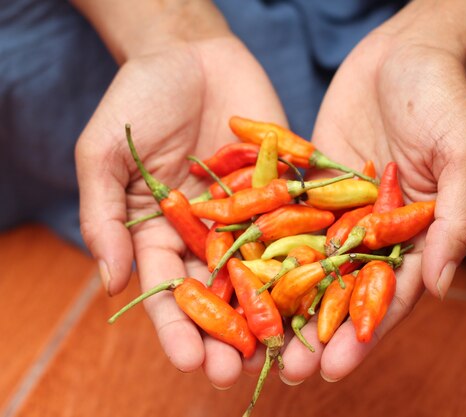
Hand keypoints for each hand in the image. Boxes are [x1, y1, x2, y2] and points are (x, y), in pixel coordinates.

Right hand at [76, 35, 286, 386]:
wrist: (190, 52)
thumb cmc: (138, 99)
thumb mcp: (105, 156)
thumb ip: (103, 218)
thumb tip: (109, 285)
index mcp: (164, 234)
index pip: (170, 291)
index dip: (178, 329)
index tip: (191, 362)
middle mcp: (212, 234)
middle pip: (223, 293)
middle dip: (231, 334)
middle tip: (241, 371)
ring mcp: (254, 215)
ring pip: (268, 270)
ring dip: (277, 310)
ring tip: (287, 348)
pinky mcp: (287, 190)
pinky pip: (303, 224)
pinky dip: (316, 253)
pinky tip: (328, 285)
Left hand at [277, 20, 465, 383]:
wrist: (406, 50)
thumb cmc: (445, 98)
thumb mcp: (463, 154)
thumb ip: (456, 219)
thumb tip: (442, 287)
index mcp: (416, 236)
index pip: (390, 296)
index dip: (364, 333)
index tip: (336, 366)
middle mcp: (374, 232)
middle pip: (344, 291)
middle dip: (316, 332)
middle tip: (286, 370)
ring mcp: (340, 211)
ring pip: (309, 265)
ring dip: (285, 303)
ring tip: (255, 338)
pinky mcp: (311, 187)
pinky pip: (285, 220)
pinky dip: (263, 248)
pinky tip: (237, 275)